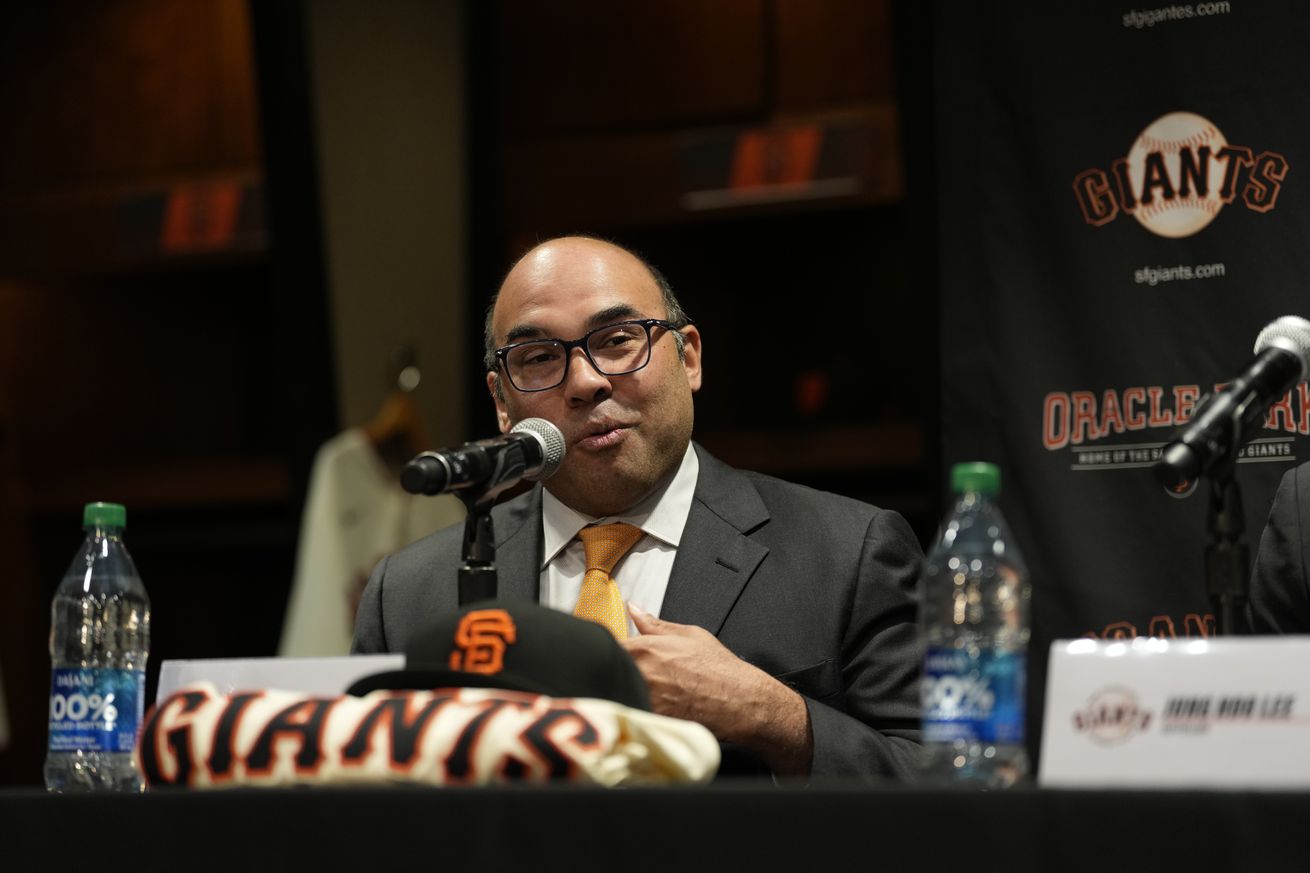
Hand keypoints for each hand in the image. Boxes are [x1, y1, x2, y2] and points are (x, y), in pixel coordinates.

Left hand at [622, 604, 812, 776]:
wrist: (739, 702)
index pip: (605, 647)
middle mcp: (639, 674)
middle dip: (611, 672)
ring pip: (616, 694)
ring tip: (642, 693)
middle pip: (607, 672)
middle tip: (626, 675)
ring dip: (620, 692)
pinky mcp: (648, 723)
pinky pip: (629, 715)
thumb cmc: (719, 670)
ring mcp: (642, 701)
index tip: (609, 654)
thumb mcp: (689, 635)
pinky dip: (631, 712)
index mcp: (644, 649)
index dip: (605, 652)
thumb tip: (634, 609)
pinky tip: (647, 710)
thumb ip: (654, 623)